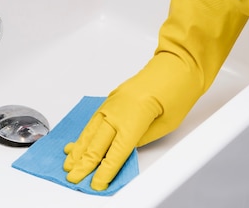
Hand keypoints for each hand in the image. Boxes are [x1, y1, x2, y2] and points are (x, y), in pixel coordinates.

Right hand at [63, 0, 248, 190]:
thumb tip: (125, 151)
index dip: (104, 170)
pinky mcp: (114, 98)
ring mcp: (114, 101)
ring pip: (91, 129)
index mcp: (135, 117)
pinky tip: (78, 141)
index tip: (96, 183)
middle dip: (84, 162)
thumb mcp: (166, 124)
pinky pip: (94, 118)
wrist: (180, 64)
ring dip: (79, 148)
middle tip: (73, 177)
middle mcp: (119, 108)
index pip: (115, 152)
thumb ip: (141, 139)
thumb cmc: (179, 90)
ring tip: (69, 162)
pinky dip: (84, 132)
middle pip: (97, 142)